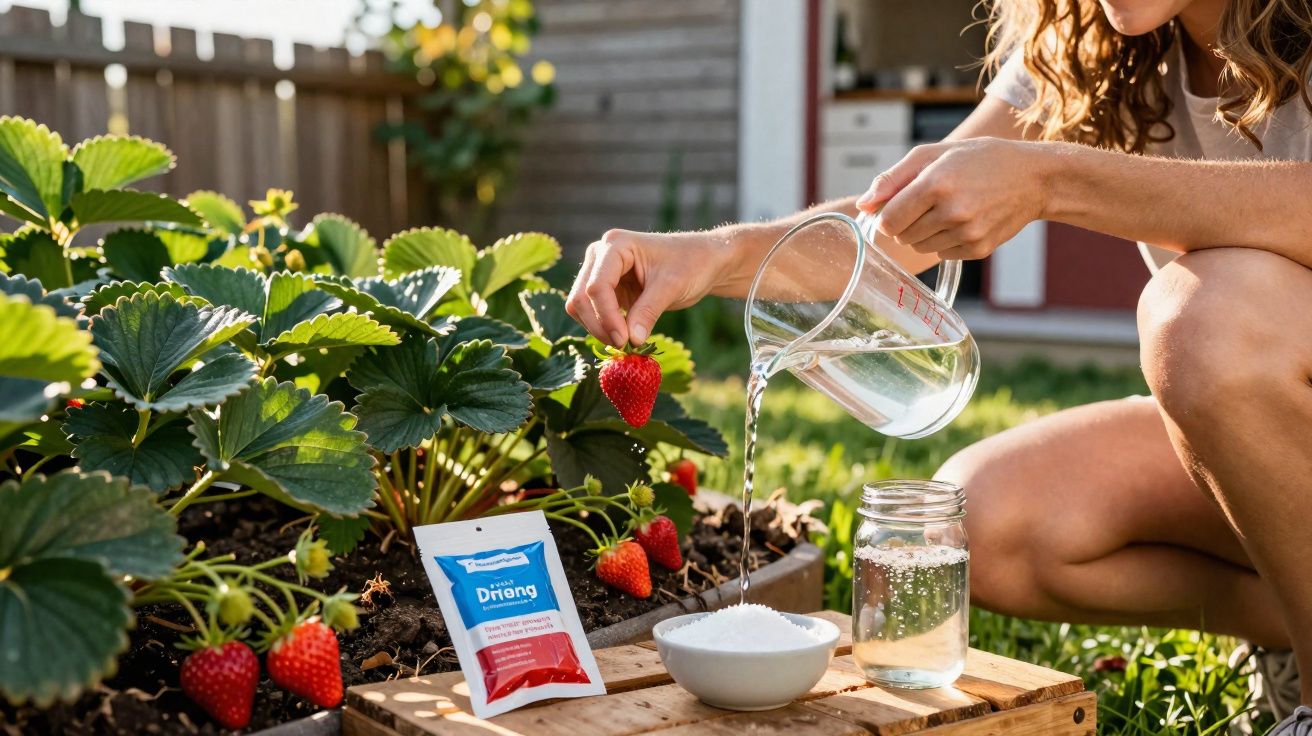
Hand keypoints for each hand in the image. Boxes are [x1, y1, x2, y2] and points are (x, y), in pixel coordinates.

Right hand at [566, 229, 735, 346]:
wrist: (702, 261)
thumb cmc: (691, 264)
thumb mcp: (672, 287)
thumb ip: (648, 312)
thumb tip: (631, 341)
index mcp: (616, 245)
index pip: (597, 285)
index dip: (607, 316)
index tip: (624, 340)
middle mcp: (601, 255)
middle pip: (581, 296)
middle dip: (599, 325)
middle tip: (623, 346)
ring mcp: (600, 271)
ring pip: (581, 306)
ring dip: (598, 328)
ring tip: (626, 342)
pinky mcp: (606, 288)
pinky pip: (592, 312)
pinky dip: (603, 327)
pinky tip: (624, 336)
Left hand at [855, 137, 1054, 259]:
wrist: (1033, 178)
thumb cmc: (979, 159)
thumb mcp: (934, 154)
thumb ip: (893, 178)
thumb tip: (863, 204)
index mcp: (936, 183)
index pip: (888, 220)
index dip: (886, 215)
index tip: (895, 207)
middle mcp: (952, 211)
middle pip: (901, 236)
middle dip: (905, 222)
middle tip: (925, 204)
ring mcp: (967, 233)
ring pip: (919, 247)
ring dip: (922, 233)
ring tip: (944, 210)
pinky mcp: (978, 249)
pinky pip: (941, 254)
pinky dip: (943, 241)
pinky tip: (961, 221)